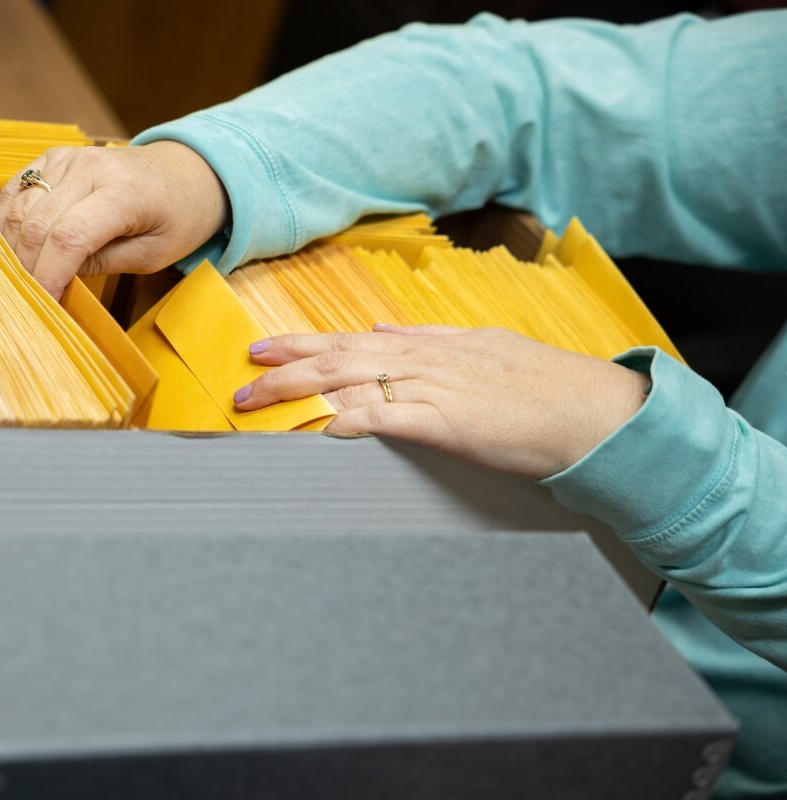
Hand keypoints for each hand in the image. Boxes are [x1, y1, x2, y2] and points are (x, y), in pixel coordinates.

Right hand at [0, 141, 229, 298]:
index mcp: (124, 192)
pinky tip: (10, 245)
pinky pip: (17, 187)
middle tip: (29, 296)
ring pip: (22, 206)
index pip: (69, 237)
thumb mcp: (153, 253)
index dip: (49, 274)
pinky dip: (8, 219)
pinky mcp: (54, 156)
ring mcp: (69, 158)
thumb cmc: (177, 215)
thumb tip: (57, 278)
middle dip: (28, 266)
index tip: (42, 302)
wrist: (184, 171)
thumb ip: (105, 263)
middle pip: (39, 223)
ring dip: (14, 246)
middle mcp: (91, 167)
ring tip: (20, 276)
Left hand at [235, 325, 651, 479]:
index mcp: (433, 344)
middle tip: (244, 375)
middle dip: (285, 366)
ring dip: (297, 391)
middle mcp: (425, 358)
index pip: (354, 340)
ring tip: (257, 400)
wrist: (595, 412)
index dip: (305, 344)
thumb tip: (385, 333)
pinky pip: (384, 416)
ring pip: (349, 381)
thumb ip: (431, 342)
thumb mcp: (484, 348)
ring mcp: (434, 387)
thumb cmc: (546, 387)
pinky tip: (316, 428)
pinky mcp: (447, 422)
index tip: (267, 347)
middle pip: (339, 356)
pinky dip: (346, 419)